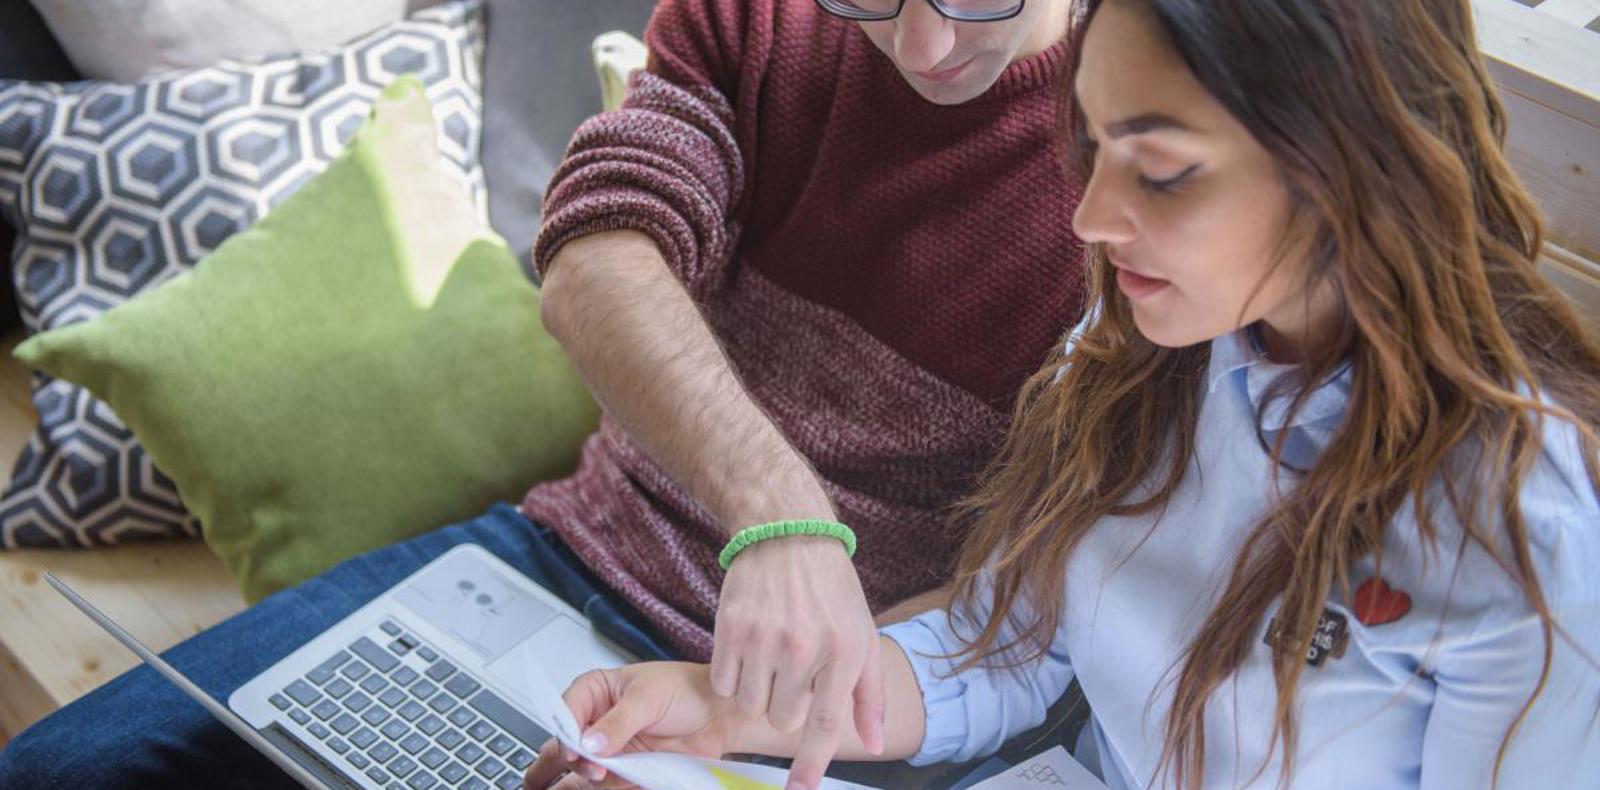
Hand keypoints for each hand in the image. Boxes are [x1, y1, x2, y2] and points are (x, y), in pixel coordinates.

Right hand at [522, 663, 732, 789]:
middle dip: (569, 761)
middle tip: (590, 771)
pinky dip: (609, 786)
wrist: (719, 716)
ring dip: (589, 779)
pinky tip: (618, 783)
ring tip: (607, 777)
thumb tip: (590, 742)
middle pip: (564, 746)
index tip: (575, 752)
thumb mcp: (650, 697)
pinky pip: (607, 785)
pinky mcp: (625, 771)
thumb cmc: (686, 690)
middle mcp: (597, 721)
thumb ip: (619, 721)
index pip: (566, 711)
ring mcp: (610, 749)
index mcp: (596, 691)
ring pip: (583, 771)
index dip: (566, 732)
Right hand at [712, 536, 886, 789]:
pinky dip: (731, 678)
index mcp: (842, 652)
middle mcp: (803, 648)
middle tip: (792, 674)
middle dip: (785, 707)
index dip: (811, 764)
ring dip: (757, 694)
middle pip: (782, 719)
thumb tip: (874, 743)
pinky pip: (721, 683)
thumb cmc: (831, 591)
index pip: (825, 724)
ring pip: (748, 706)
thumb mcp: (862, 636)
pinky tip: (746, 652)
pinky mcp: (730, 628)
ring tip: (770, 660)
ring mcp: (763, 638)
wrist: (788, 535)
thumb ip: (867, 696)